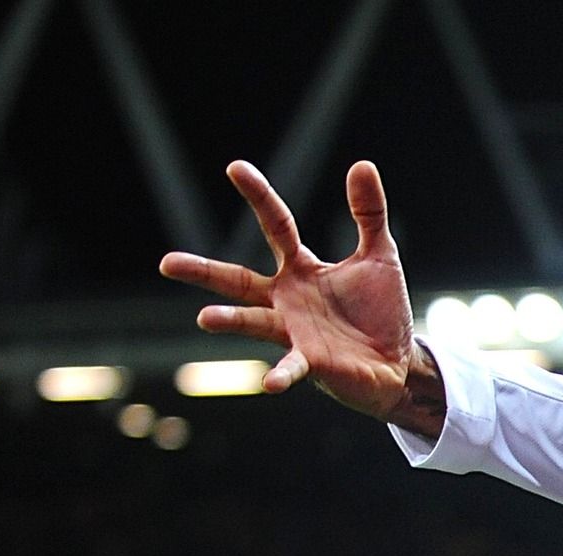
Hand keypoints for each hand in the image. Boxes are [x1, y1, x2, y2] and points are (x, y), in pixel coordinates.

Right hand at [159, 160, 440, 432]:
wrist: (396, 362)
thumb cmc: (379, 310)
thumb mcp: (379, 255)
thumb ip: (368, 213)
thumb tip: (362, 164)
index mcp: (301, 269)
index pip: (276, 225)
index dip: (258, 197)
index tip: (235, 168)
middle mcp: (287, 299)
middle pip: (237, 279)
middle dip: (203, 270)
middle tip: (166, 263)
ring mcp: (294, 332)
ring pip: (253, 323)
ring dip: (230, 320)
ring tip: (204, 317)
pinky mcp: (311, 363)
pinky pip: (292, 367)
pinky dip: (280, 375)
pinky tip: (268, 383)